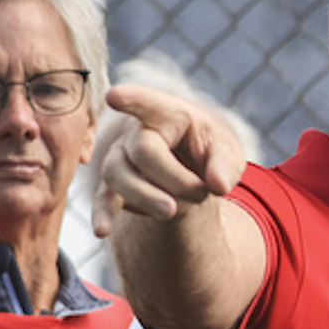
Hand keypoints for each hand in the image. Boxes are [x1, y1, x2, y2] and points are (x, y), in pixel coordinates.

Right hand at [92, 84, 247, 233]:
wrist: (192, 172)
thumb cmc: (208, 153)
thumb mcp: (226, 153)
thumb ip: (225, 165)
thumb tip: (219, 186)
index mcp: (167, 115)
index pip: (147, 102)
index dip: (131, 98)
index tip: (114, 97)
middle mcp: (136, 132)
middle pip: (143, 151)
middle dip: (172, 178)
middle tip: (201, 195)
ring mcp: (121, 158)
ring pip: (118, 174)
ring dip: (146, 197)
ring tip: (172, 212)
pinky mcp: (114, 186)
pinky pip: (103, 198)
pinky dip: (103, 214)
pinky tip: (102, 231)